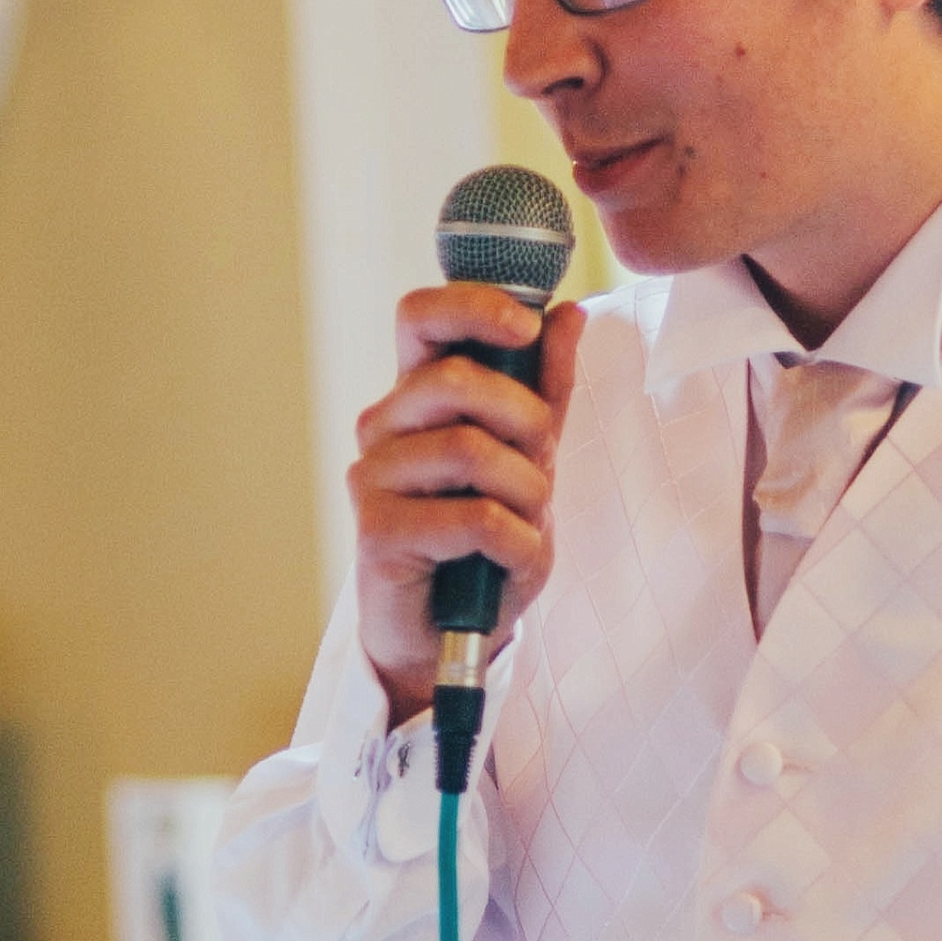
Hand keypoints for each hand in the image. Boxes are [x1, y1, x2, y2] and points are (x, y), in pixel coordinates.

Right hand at [348, 284, 580, 723]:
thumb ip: (546, 390)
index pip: (422, 316)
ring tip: (526, 521)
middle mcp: (383, 426)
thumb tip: (569, 314)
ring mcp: (372, 477)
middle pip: (454, 378)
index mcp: (416, 395)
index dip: (473, 306)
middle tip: (541, 459)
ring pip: (469, 450)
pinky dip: (515, 542)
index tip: (525, 327)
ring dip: (526, 491)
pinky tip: (509, 560)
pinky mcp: (376, 532)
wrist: (446, 634)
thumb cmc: (482, 543)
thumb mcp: (529, 460)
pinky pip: (471, 518)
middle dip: (523, 418)